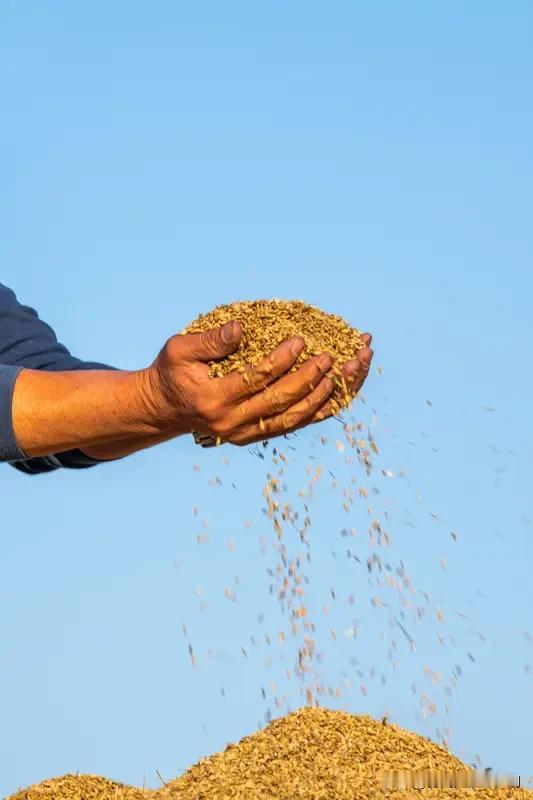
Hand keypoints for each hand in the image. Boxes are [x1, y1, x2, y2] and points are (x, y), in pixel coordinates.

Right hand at [142, 321, 372, 446]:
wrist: (165, 409)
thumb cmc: (173, 372)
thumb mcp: (179, 350)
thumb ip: (210, 341)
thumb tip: (241, 328)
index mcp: (213, 400)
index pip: (254, 380)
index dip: (280, 361)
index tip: (300, 341)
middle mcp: (231, 423)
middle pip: (280, 402)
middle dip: (311, 378)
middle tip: (333, 356)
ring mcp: (245, 434)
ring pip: (294, 418)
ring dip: (325, 395)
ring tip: (348, 370)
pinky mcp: (256, 435)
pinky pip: (295, 424)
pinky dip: (320, 409)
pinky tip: (341, 390)